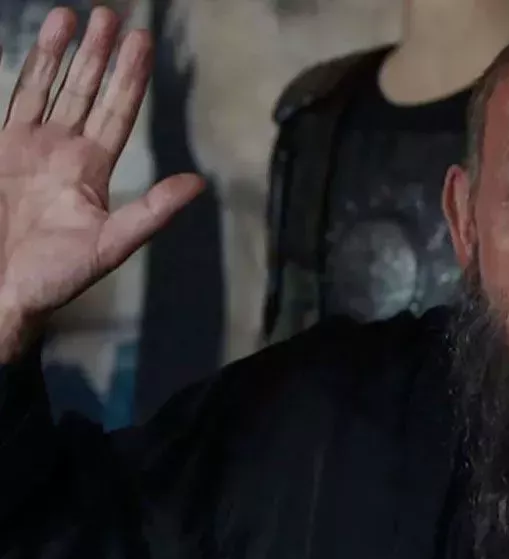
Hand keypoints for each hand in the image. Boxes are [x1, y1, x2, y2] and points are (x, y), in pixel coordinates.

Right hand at [0, 7, 203, 358]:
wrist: (3, 291)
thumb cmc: (56, 277)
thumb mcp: (111, 244)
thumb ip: (152, 211)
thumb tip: (199, 184)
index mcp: (94, 169)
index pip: (119, 111)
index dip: (130, 77)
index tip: (142, 42)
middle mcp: (66, 151)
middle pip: (89, 91)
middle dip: (102, 54)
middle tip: (115, 16)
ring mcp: (32, 148)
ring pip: (53, 88)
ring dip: (66, 53)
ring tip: (77, 15)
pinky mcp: (3, 149)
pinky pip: (18, 100)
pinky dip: (30, 71)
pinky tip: (41, 45)